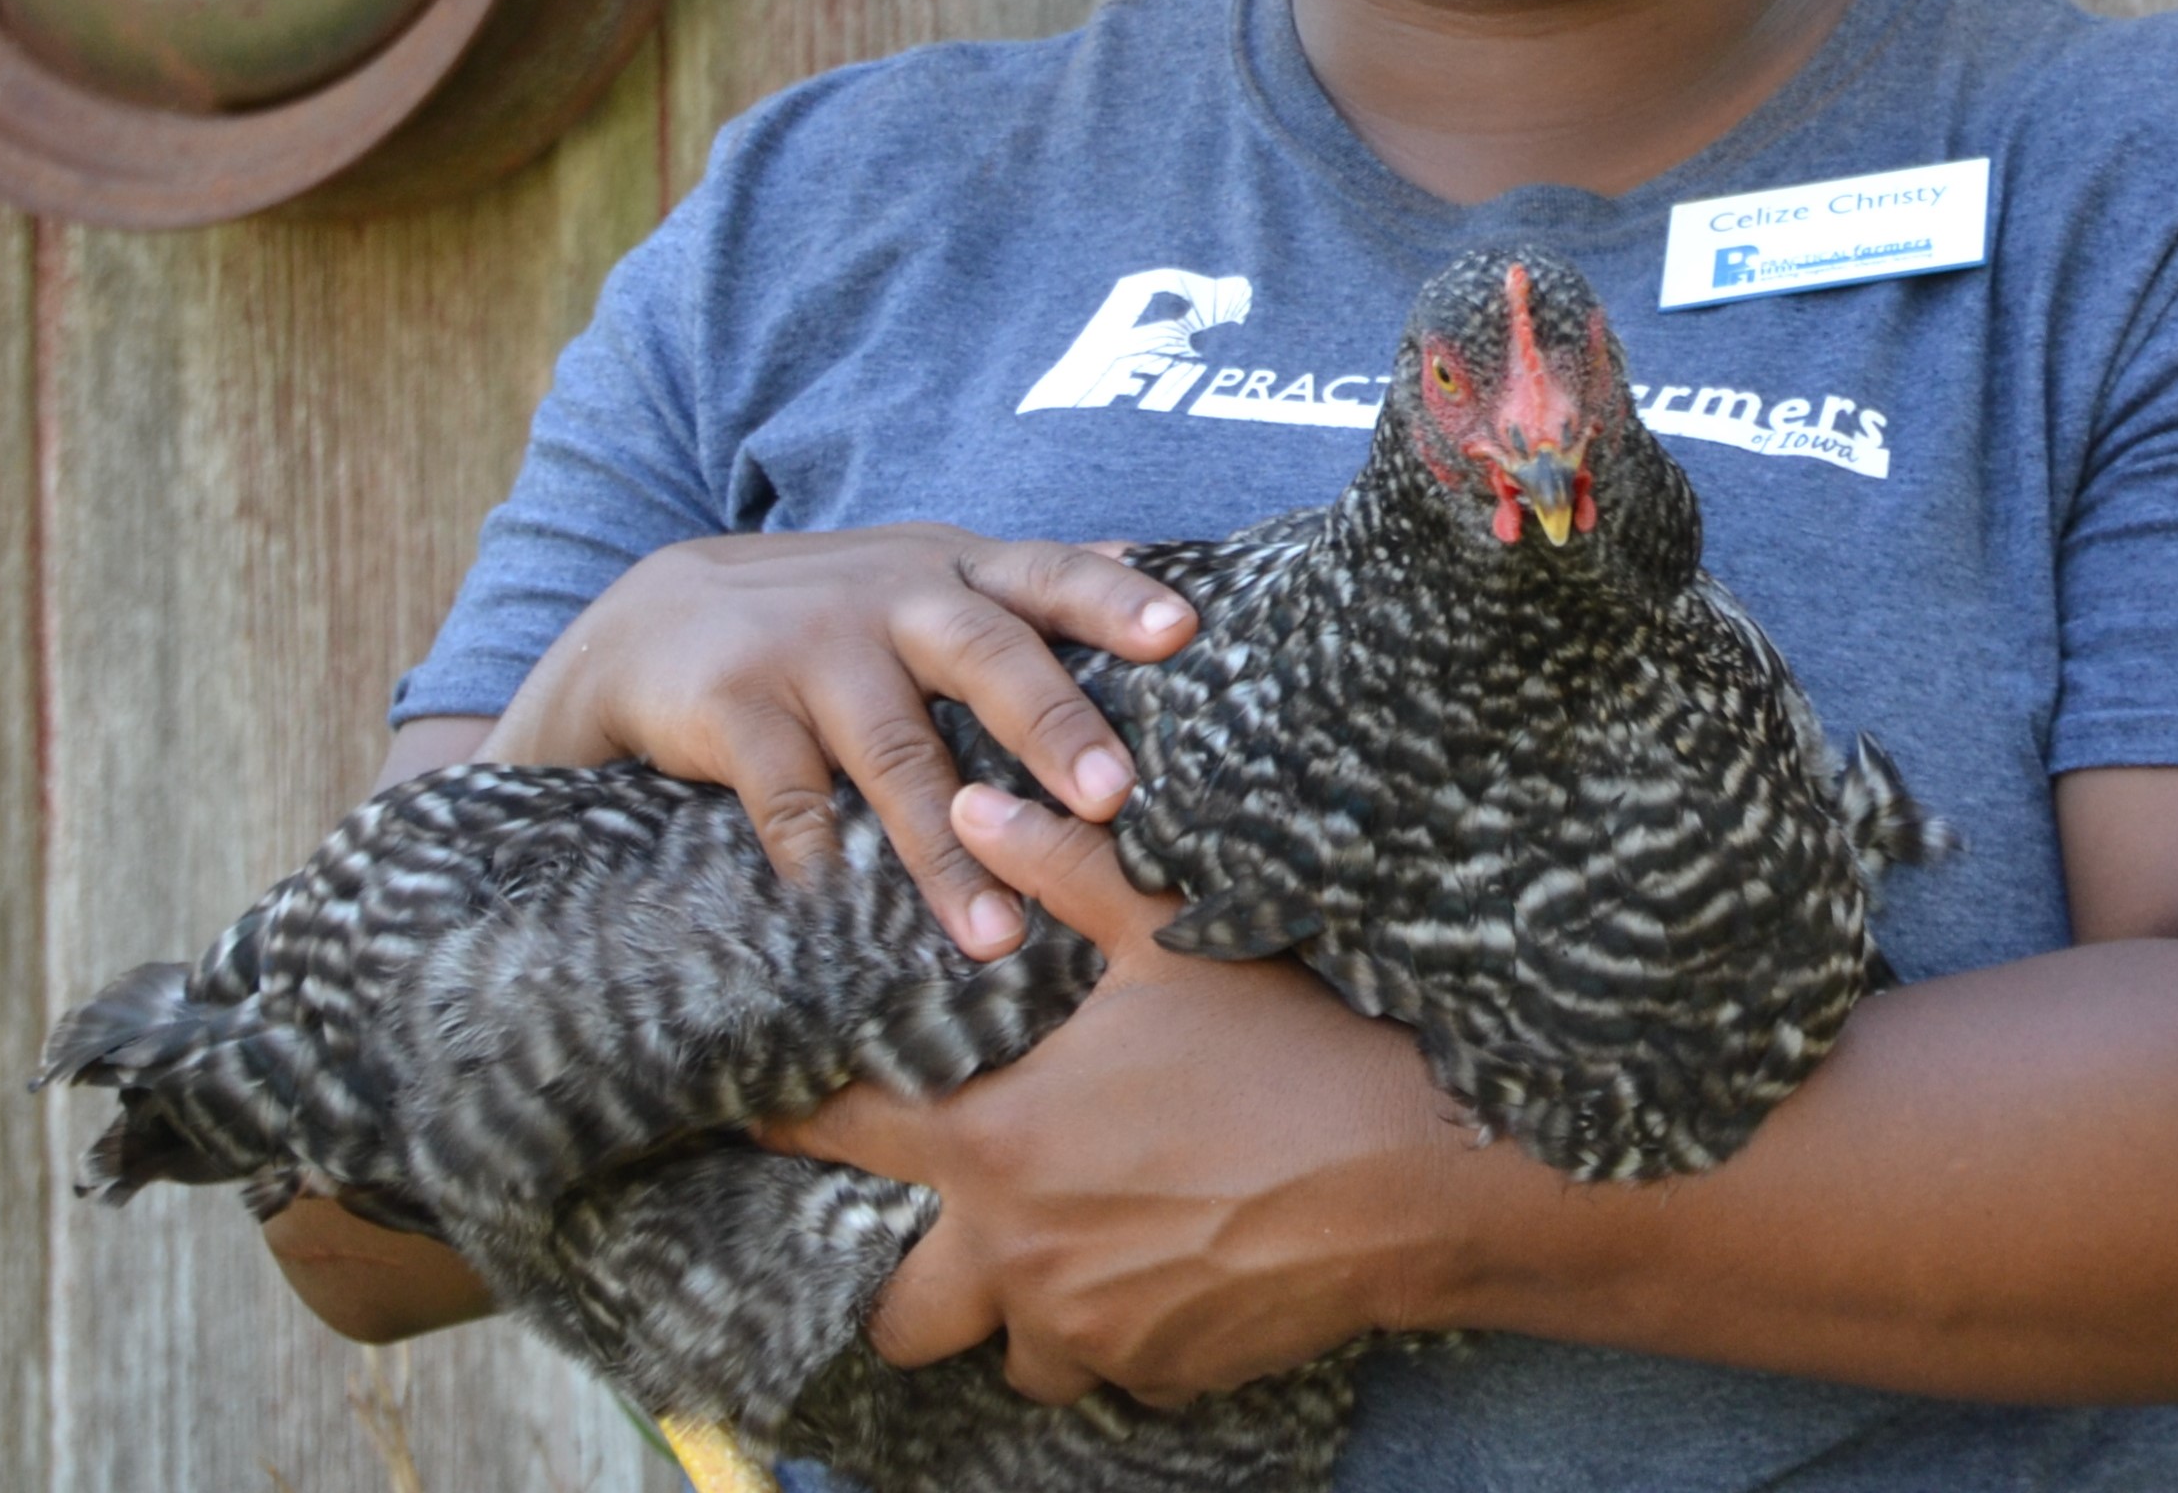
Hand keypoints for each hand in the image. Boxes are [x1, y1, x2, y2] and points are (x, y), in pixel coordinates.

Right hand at [487, 528, 1194, 955]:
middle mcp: (891, 597)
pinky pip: (791, 801)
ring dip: (949, 853)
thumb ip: (1016, 590)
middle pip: (985, 654)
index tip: (1183, 632)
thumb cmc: (824, 619)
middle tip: (1109, 799)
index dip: (1114, 598)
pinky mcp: (737, 704)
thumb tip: (1153, 564)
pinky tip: (849, 924)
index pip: (1047, 572)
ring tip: (999, 936)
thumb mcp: (917, 581)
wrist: (649, 624)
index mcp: (951, 572)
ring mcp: (810, 647)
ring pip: (898, 754)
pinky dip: (822, 865)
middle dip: (1052, 725)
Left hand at [760, 788, 1489, 1408]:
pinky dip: (1126, 1337)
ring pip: (1014, 1356)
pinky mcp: (1164, 1375)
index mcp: (1000, 1146)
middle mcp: (1022, 1257)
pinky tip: (1171, 1273)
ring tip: (1074, 1257)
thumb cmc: (1285, 1047)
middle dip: (911, 1288)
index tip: (762, 1116)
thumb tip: (977, 803)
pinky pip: (1114, 1373)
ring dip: (1026, 1318)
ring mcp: (1092, 1331)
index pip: (850, 1137)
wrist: (1415, 1173)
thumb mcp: (1168, 939)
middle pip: (902, 1317)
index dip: (796, 1122)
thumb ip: (1059, 871)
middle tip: (945, 1238)